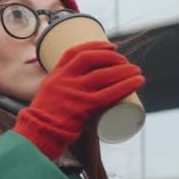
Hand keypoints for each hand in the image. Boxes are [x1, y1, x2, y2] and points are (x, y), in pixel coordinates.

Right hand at [13, 41, 144, 159]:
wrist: (40, 132)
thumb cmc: (47, 115)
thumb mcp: (49, 90)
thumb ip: (62, 83)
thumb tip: (82, 78)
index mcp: (57, 73)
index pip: (76, 52)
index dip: (96, 45)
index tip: (112, 46)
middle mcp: (66, 79)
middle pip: (92, 59)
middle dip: (112, 56)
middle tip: (126, 61)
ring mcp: (76, 92)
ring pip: (104, 75)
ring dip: (125, 70)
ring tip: (137, 71)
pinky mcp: (86, 107)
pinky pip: (110, 94)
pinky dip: (126, 86)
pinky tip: (137, 82)